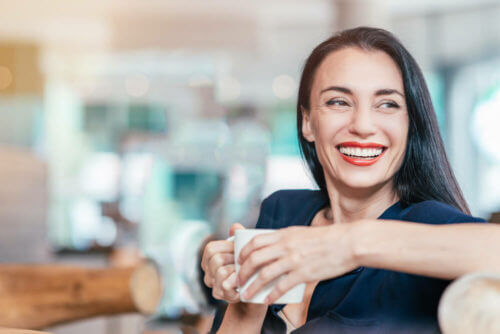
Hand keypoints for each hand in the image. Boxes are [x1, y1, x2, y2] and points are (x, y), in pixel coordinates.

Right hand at [201, 223, 243, 302]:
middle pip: (216, 259)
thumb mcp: (244, 250)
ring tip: (244, 272)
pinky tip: (243, 283)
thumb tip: (236, 226)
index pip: (211, 248)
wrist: (252, 289)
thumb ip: (238, 238)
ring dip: (235, 271)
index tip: (238, 251)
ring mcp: (212, 283)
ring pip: (220, 272)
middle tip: (244, 263)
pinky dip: (236, 282)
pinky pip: (225, 285)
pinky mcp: (219, 294)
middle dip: (233, 260)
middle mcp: (207, 270)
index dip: (227, 248)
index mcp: (210, 257)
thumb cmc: (247, 266)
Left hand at [237, 223, 358, 303]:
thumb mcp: (300, 232)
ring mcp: (294, 260)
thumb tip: (273, 246)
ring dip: (251, 286)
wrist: (347, 243)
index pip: (254, 242)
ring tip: (246, 294)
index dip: (242, 253)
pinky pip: (282, 286)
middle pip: (254, 259)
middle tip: (237, 281)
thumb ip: (286, 239)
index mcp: (284, 234)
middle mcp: (285, 246)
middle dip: (242, 272)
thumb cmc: (326, 238)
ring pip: (264, 274)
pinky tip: (266, 300)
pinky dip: (271, 295)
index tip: (238, 262)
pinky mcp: (304, 273)